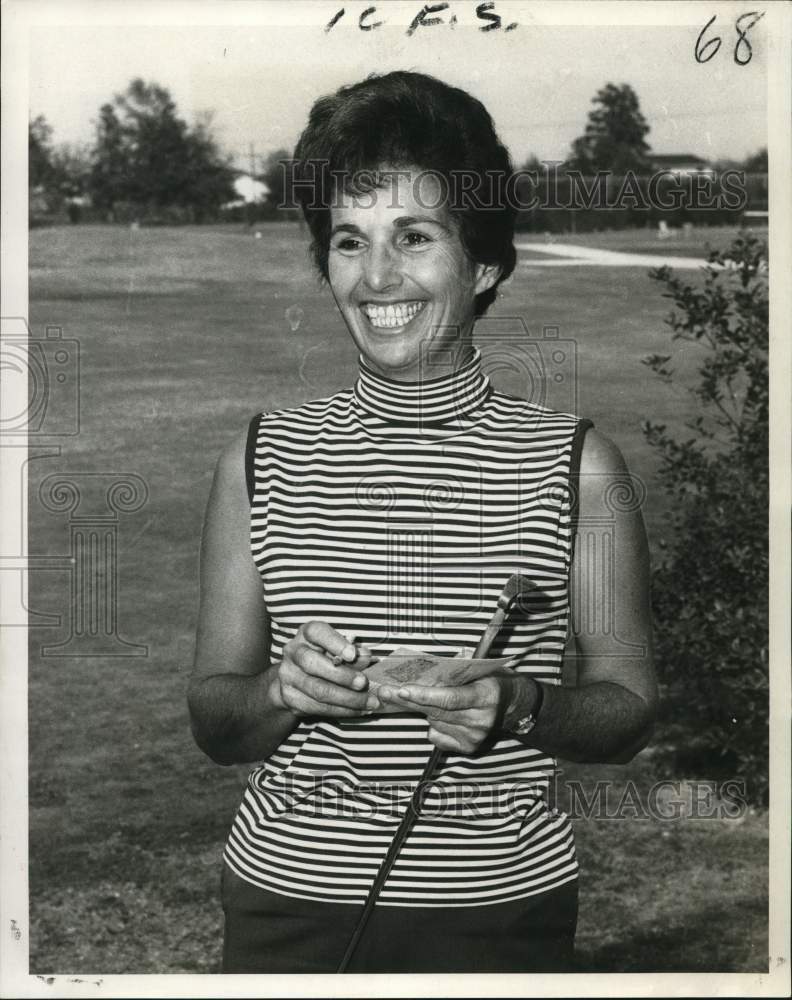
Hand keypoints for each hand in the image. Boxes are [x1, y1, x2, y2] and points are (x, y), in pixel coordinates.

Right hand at [270, 621, 378, 717]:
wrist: (298, 679)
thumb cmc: (326, 657)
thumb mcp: (339, 649)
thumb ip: (353, 652)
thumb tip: (365, 656)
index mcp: (307, 634)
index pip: (316, 632)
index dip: (335, 643)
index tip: (353, 654)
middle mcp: (293, 652)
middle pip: (313, 663)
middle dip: (342, 675)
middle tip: (364, 683)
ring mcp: (288, 676)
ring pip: (317, 689)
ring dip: (347, 698)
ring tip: (368, 702)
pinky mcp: (290, 698)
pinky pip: (317, 707)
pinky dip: (341, 710)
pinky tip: (357, 710)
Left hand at [377, 674, 515, 753]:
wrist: (514, 705)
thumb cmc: (491, 681)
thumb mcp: (479, 669)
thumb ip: (456, 668)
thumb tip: (423, 665)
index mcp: (484, 696)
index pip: (449, 698)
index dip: (424, 695)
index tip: (402, 690)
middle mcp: (481, 720)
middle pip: (437, 711)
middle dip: (409, 701)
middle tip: (386, 692)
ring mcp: (475, 737)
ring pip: (434, 723)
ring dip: (425, 711)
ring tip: (427, 700)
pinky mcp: (469, 748)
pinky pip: (437, 736)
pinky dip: (433, 725)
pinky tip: (442, 717)